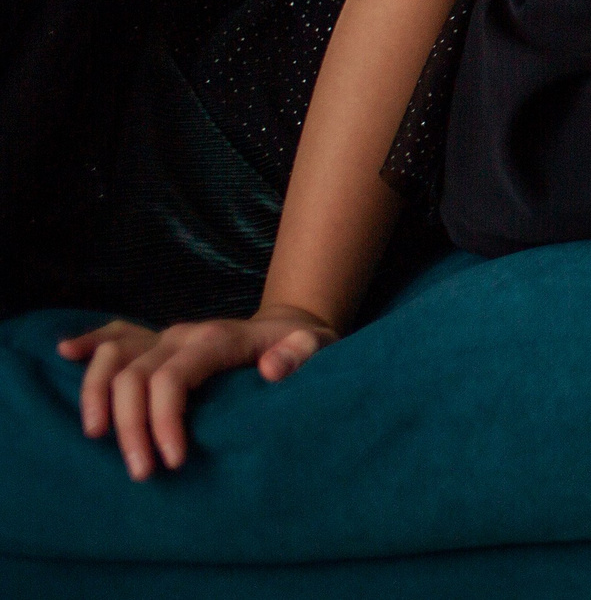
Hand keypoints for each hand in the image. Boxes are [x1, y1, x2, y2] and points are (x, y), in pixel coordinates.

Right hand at [57, 305, 338, 479]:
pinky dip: (91, 345)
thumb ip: (300, 355)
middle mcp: (184, 335)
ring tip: (96, 437)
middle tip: (142, 472)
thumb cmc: (305, 345)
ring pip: (115, 358)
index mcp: (217, 339)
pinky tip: (66, 353)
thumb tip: (271, 370)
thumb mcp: (318, 348)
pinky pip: (117, 337)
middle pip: (136, 376)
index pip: (173, 377)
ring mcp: (167, 337)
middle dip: (132, 427)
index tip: (175, 459)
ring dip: (97, 396)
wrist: (290, 326)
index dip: (165, 419)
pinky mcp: (158, 344)